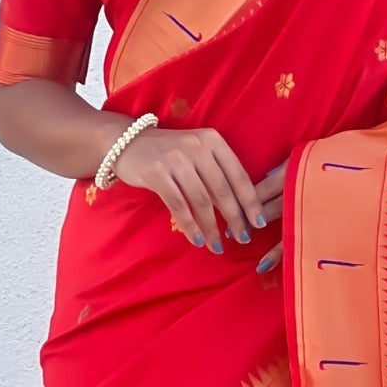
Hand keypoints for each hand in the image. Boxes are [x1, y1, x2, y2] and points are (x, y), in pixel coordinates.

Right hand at [113, 126, 283, 265]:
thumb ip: (217, 172)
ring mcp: (175, 159)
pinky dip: (190, 225)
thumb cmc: (169, 152)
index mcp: (213, 140)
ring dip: (212, 228)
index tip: (259, 223)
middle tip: (243, 239)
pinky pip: (179, 205)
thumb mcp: (197, 153)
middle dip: (235, 218)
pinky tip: (197, 240)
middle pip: (222, 190)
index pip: (238, 174)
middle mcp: (196, 146)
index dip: (250, 201)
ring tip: (218, 247)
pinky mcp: (156, 173)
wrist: (127, 141)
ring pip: (201, 201)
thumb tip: (242, 208)